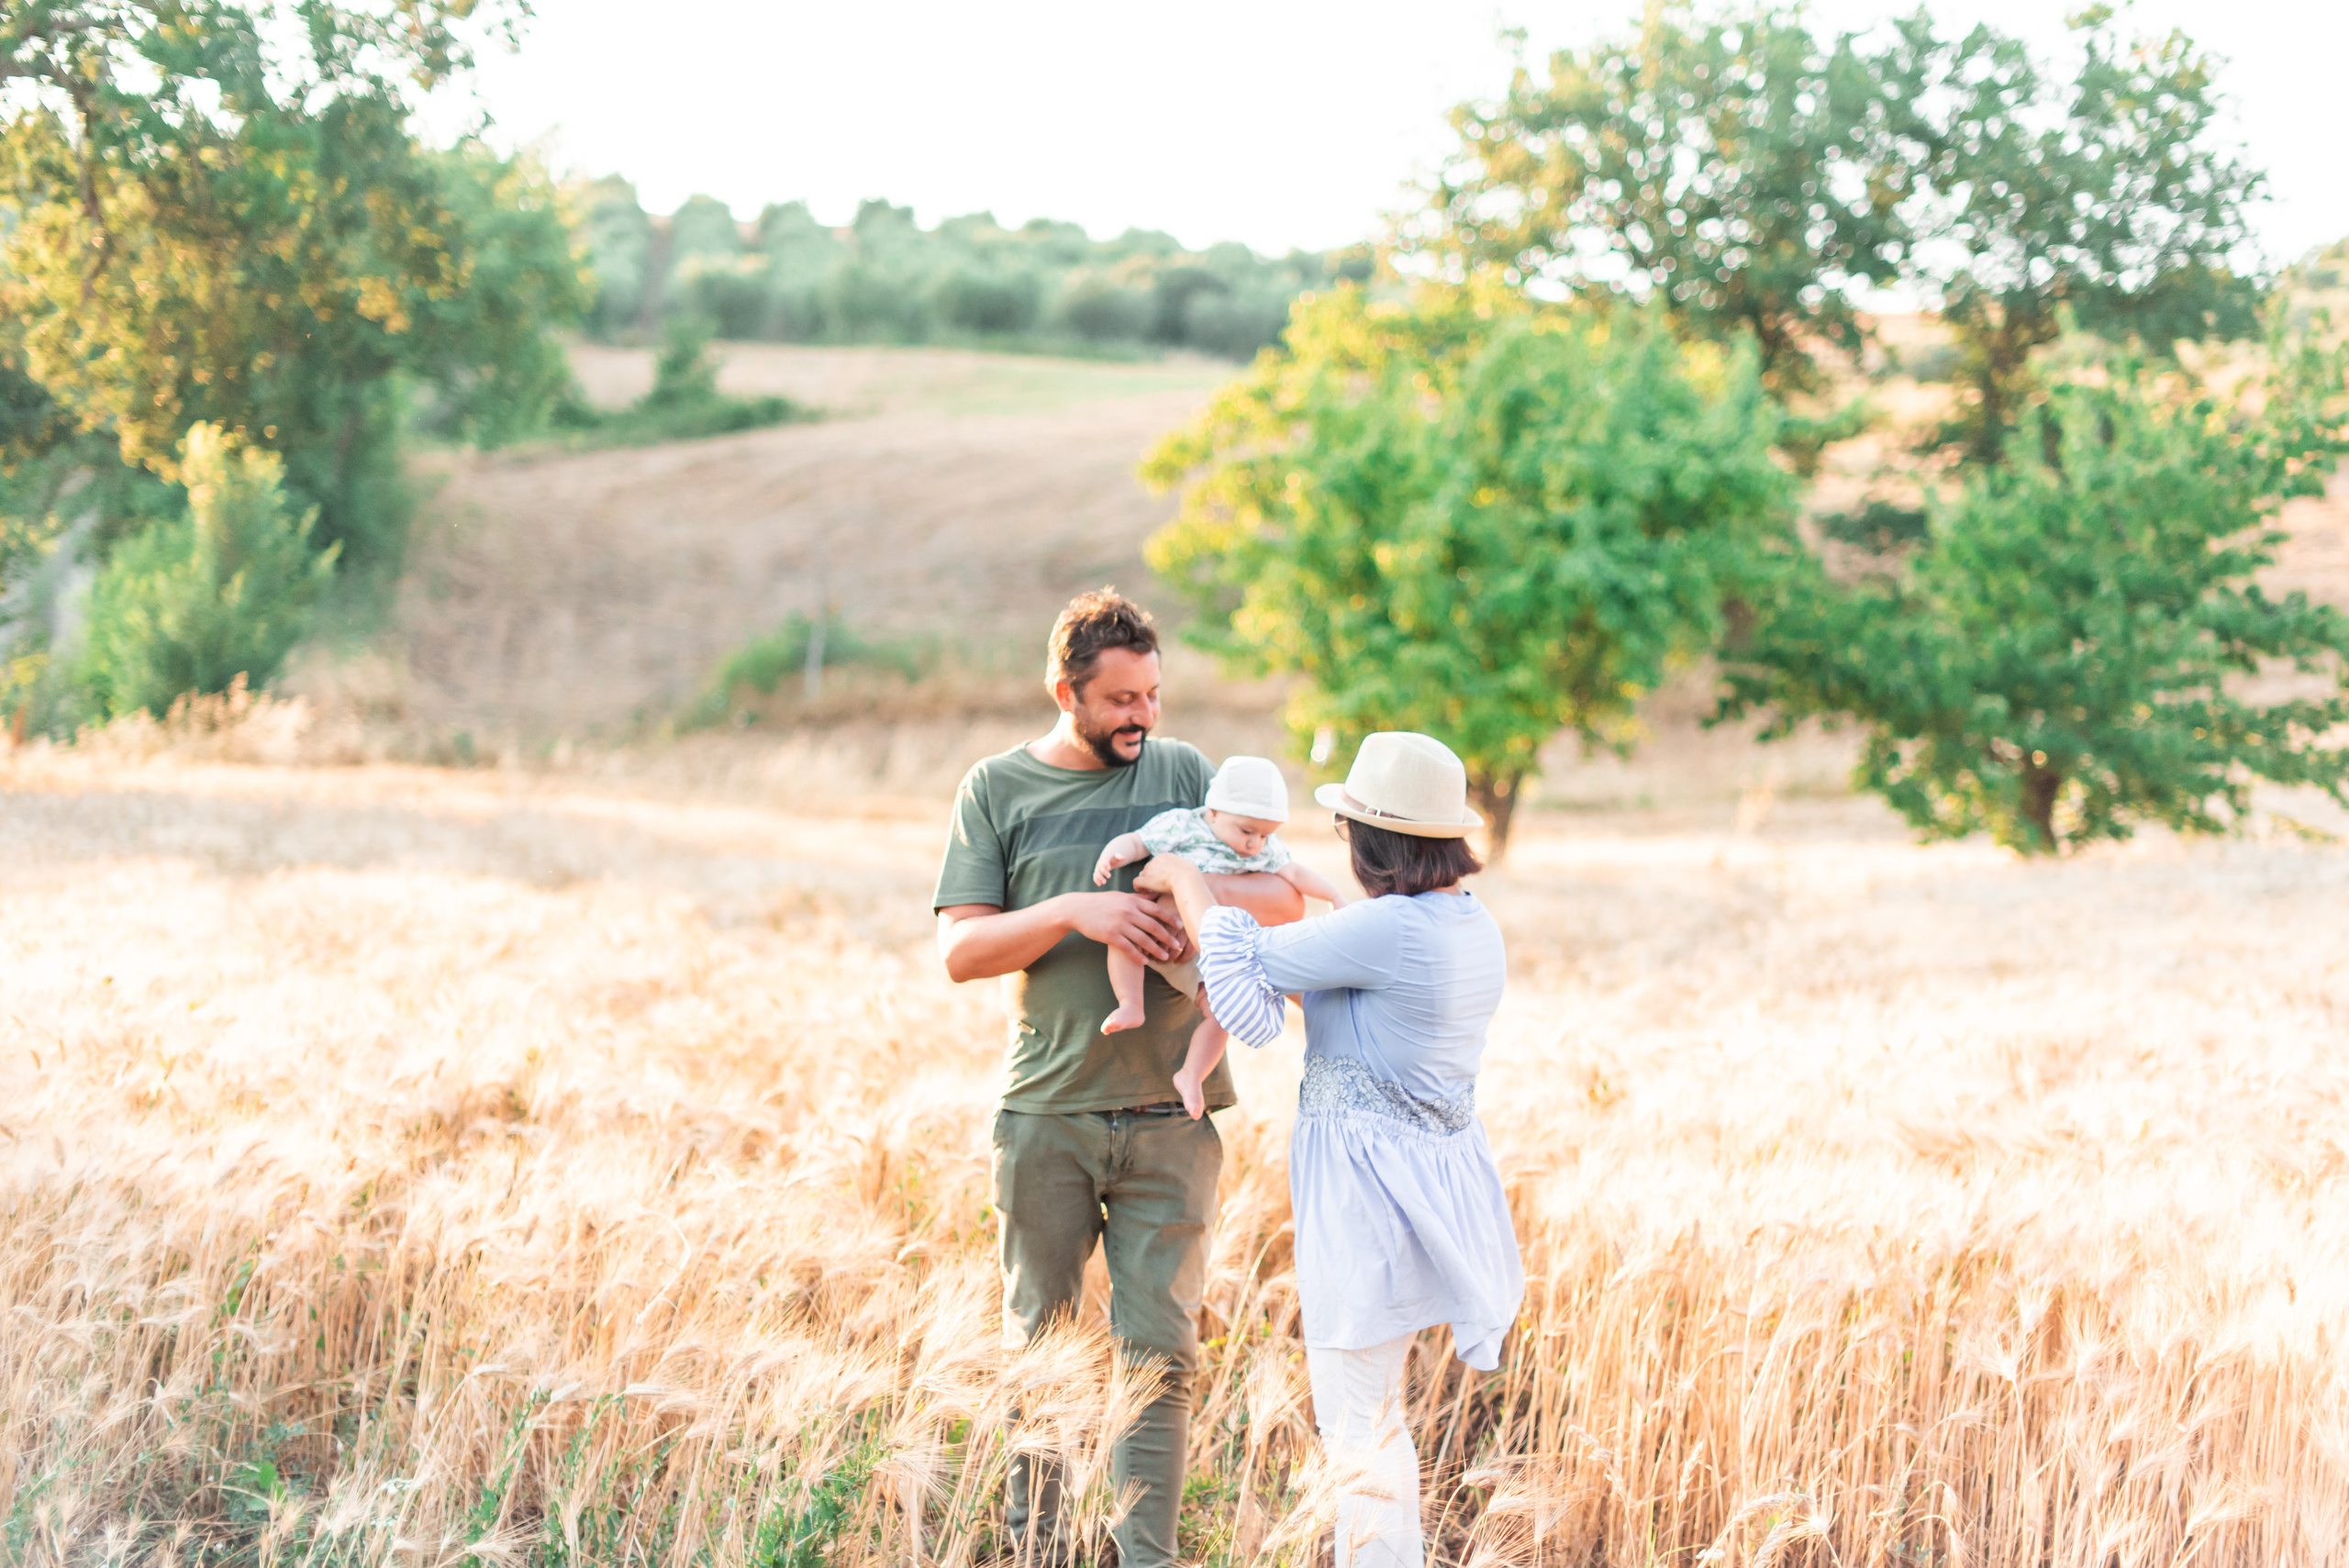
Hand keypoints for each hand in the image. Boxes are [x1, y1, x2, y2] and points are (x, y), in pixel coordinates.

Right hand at [1066, 891, 1187, 963]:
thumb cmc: (1101, 903)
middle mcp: (1128, 912)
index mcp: (1132, 901)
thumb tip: (1155, 896)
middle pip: (1154, 926)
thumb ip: (1137, 898)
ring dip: (1156, 949)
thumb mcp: (1120, 897)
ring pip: (1143, 939)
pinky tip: (1145, 962)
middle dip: (1168, 936)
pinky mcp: (1111, 936)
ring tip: (1165, 957)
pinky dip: (1138, 956)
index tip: (1181, 926)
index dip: (1170, 918)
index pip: (1156, 909)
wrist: (1077, 909)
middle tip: (1178, 945)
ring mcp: (1119, 924)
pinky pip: (1128, 948)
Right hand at [1092, 845, 1117, 885]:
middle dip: (1104, 872)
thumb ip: (1119, 857)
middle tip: (1109, 876)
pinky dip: (1096, 880)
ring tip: (1104, 882)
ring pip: (1097, 872)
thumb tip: (1123, 858)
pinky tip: (1099, 885)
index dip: (1106, 864)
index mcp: (1104, 857)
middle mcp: (1100, 862)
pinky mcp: (1097, 872)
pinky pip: (1095, 876)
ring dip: (1099, 878)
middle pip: (1100, 867)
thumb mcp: (1117, 856)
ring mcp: (1098, 867)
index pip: (1104, 860)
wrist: (1107, 857)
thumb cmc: (1113, 857)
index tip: (1109, 868)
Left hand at [1132, 853, 1194, 895]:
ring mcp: (1149, 869)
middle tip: (1155, 887)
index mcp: (1164, 856)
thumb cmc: (1190, 876)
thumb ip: (1179, 869)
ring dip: (1145, 883)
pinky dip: (1139, 888)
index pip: (1156, 863)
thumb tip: (1179, 873)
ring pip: (1142, 876)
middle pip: (1148, 869)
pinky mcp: (1146, 879)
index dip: (1157, 873)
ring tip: (1150, 891)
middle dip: (1150, 877)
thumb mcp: (1186, 867)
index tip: (1162, 880)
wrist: (1186, 878)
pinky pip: (1136, 883)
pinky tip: (1145, 893)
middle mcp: (1155, 860)